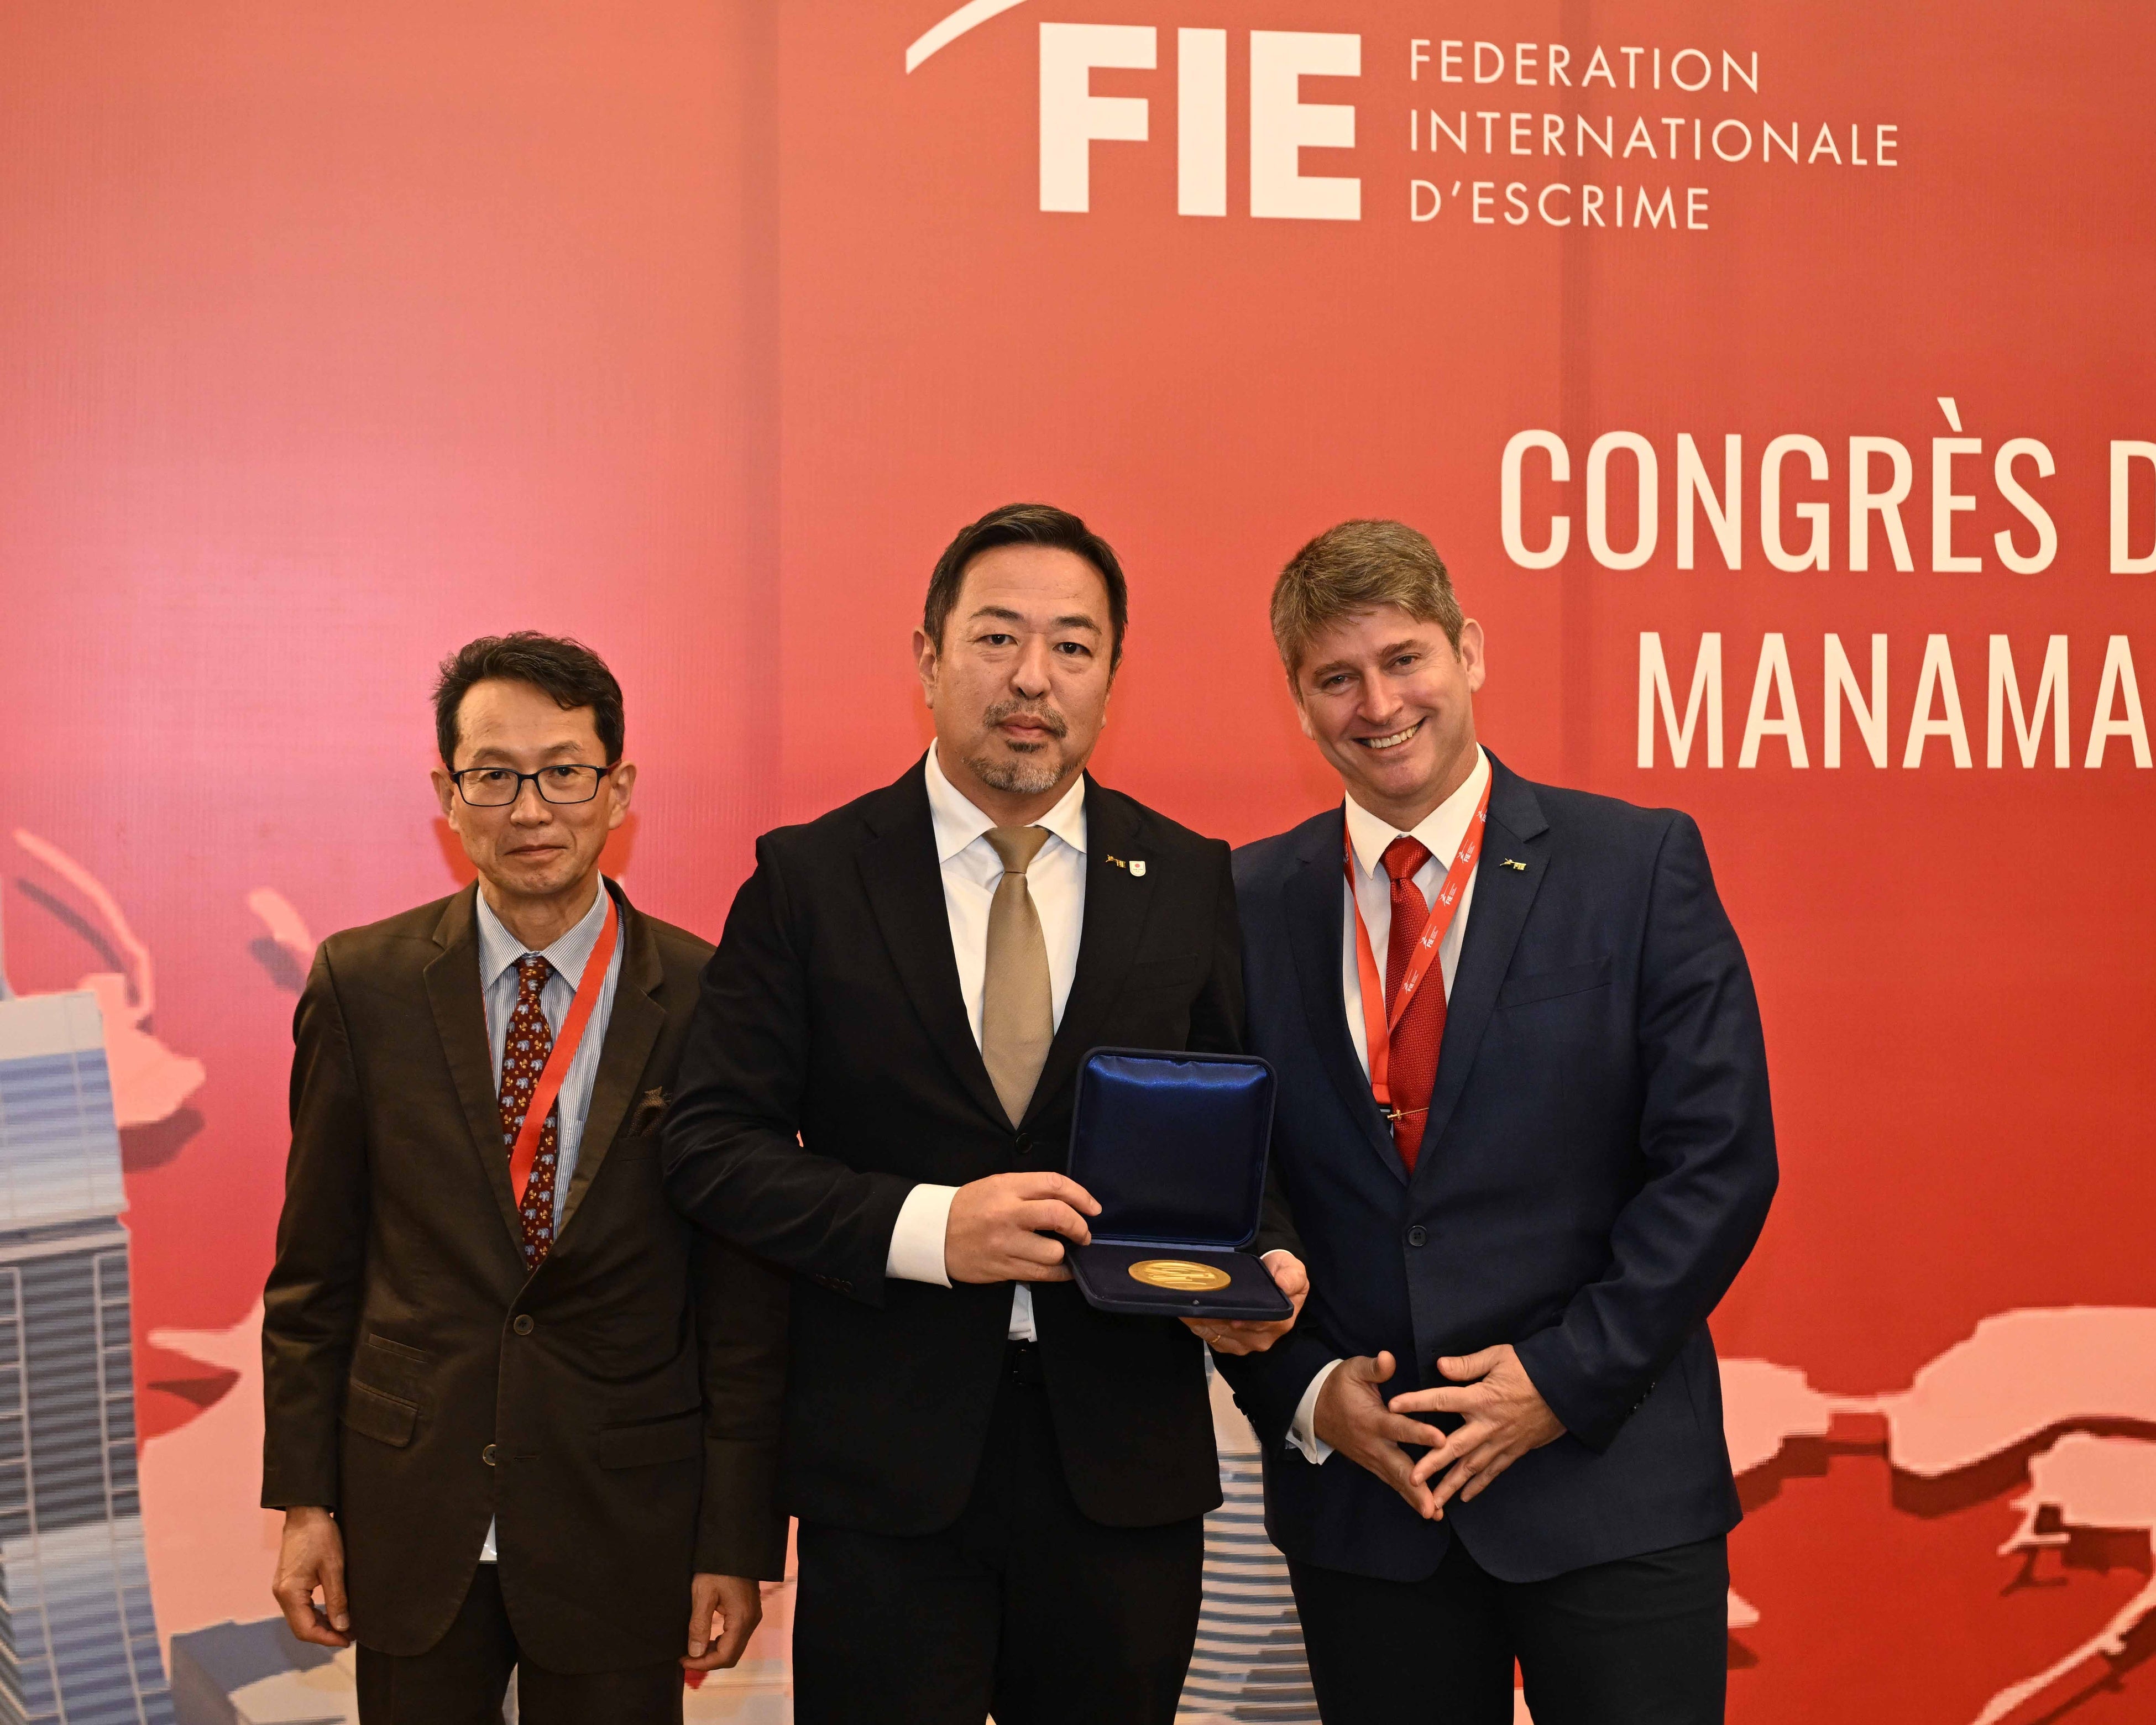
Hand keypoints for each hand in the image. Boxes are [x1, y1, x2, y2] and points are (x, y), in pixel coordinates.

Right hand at [271, 1506, 350, 1647]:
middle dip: (325, 1635)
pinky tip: (332, 1613)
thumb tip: (342, 1627)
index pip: (306, 1629)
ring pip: (300, 1618)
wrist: (306, 1511)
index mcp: (289, 1593)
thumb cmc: (320, 1535)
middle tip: (349, 1635)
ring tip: (344, 1627)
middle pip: (301, 1627)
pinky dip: (315, 1614)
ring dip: (321, 1625)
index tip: (348, 1640)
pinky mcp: (287, 1582)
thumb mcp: (334, 1567)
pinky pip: (300, 1607)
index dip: (327, 1639)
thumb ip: (337, 1599)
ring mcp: (282, 1588)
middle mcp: (281, 1594)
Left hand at [683, 1572, 762, 1671]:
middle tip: (686, 1657)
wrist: (735, 1547)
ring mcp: (753, 1617)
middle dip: (708, 1661)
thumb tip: (695, 1653)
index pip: (725, 1656)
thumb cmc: (716, 1569)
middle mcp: (751, 1622)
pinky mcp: (750, 1612)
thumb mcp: (703, 1594)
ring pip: (735, 1648)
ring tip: (693, 1649)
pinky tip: (707, 1638)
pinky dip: (721, 1643)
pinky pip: (737, 1637)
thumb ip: (699, 1625)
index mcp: (741, 1619)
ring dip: (714, 1653)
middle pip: (732, 1656)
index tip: (683, 1661)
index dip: (703, 1664)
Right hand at [944, 1171, 1099, 1283]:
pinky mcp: (1002, 1268)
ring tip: (1064, 1251)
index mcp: (1007, 1188)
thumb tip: (1068, 1202)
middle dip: (1080, 1226)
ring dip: (1065, 1253)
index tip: (1093, 1208)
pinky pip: (1041, 1274)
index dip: (1081, 1195)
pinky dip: (1058, 1273)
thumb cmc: (969, 1206)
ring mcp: (1005, 1244)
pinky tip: (1061, 1269)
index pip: (1054, 1185)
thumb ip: (1029, 1190)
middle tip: (1084, 1233)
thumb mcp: (996, 1185)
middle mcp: (1008, 1214)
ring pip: (1054, 1252)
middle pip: (1059, 1215)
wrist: (933, 1233)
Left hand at [1184, 1251, 1307, 1355]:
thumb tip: (1283, 1284)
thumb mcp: (1293, 1269)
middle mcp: (1263, 1338)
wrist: (1273, 1278)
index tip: (1221, 1303)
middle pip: (1233, 1331)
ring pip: (1219, 1335)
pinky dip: (1198, 1327)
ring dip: (1202, 1321)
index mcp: (1280, 1322)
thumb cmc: (1281, 1273)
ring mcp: (1246, 1343)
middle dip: (1214, 1316)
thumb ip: (1291, 1276)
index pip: (1257, 1323)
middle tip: (1196, 1300)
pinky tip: (1188, 1313)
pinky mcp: (1231, 1344)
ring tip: (1188, 1304)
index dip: (1239, 1315)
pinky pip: (1212, 1339)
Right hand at [1311, 1352, 1446, 1519]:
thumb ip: (1374, 1367)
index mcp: (1372, 1419)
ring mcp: (1371, 1457)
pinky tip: (1425, 1509)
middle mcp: (1373, 1443)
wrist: (1314, 1406)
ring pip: (1395, 1480)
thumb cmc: (1339, 1385)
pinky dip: (1407, 1496)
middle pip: (1397, 1468)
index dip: (1419, 1433)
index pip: (1398, 1427)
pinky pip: (1391, 1482)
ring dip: (1414, 1498)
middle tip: (1434, 1506)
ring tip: (1434, 1514)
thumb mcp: (1354, 1369)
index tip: (1441, 1439)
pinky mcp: (1371, 1464)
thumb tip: (1389, 1357)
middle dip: (1417, 1488)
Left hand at [1390, 1344, 1565, 1511]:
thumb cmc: (1532, 1367)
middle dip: (1431, 1465)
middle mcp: (1488, 1424)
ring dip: (1451, 1485)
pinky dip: (1478, 1486)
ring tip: (1432, 1501)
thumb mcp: (1499, 1356)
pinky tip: (1464, 1497)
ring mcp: (1502, 1441)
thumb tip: (1439, 1365)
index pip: (1441, 1400)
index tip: (1392, 1407)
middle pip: (1454, 1447)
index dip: (1416, 1403)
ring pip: (1471, 1468)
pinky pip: (1493, 1472)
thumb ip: (1467, 1364)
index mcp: (1481, 1397)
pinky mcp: (1515, 1450)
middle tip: (1411, 1479)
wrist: (1569, 1387)